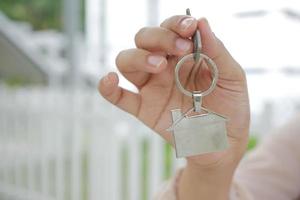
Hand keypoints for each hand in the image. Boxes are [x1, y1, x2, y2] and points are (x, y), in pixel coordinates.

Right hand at [98, 16, 249, 169]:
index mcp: (185, 55)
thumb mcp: (232, 77)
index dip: (175, 24)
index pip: (170, 30)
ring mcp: (152, 87)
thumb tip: (202, 21)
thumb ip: (217, 51)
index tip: (189, 27)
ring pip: (127, 61)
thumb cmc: (230, 108)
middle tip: (181, 48)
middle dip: (159, 38)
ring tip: (159, 65)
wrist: (224, 143)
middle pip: (144, 39)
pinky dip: (107, 88)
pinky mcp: (144, 109)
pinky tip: (110, 79)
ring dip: (138, 57)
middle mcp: (165, 67)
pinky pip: (119, 97)